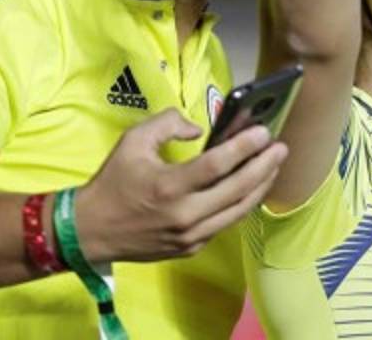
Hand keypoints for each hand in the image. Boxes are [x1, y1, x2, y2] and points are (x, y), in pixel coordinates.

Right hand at [74, 108, 286, 260]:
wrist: (90, 231)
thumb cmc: (112, 182)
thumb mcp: (133, 140)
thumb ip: (168, 124)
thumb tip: (200, 129)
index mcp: (169, 187)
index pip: (218, 166)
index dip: (244, 147)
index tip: (264, 132)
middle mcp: (184, 215)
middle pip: (237, 190)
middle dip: (264, 167)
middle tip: (281, 148)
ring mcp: (190, 236)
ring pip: (237, 211)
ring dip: (259, 187)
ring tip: (273, 166)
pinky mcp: (191, 248)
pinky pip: (225, 224)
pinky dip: (241, 204)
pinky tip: (251, 187)